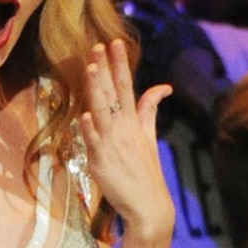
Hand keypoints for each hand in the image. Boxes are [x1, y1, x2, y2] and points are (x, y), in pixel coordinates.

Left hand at [80, 39, 173, 236]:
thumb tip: (163, 87)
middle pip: (112, 93)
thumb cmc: (146, 169)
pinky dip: (89, 130)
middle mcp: (122, 128)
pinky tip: (84, 116)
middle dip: (104, 68)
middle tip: (97, 46)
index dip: (119, 64)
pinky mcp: (100, 161)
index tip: (115, 42)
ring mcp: (111, 144)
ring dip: (96, 89)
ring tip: (91, 68)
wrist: (149, 205)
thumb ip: (150, 109)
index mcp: (133, 121)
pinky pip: (93, 142)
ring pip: (101, 111)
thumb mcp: (149, 135)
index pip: (126, 85)